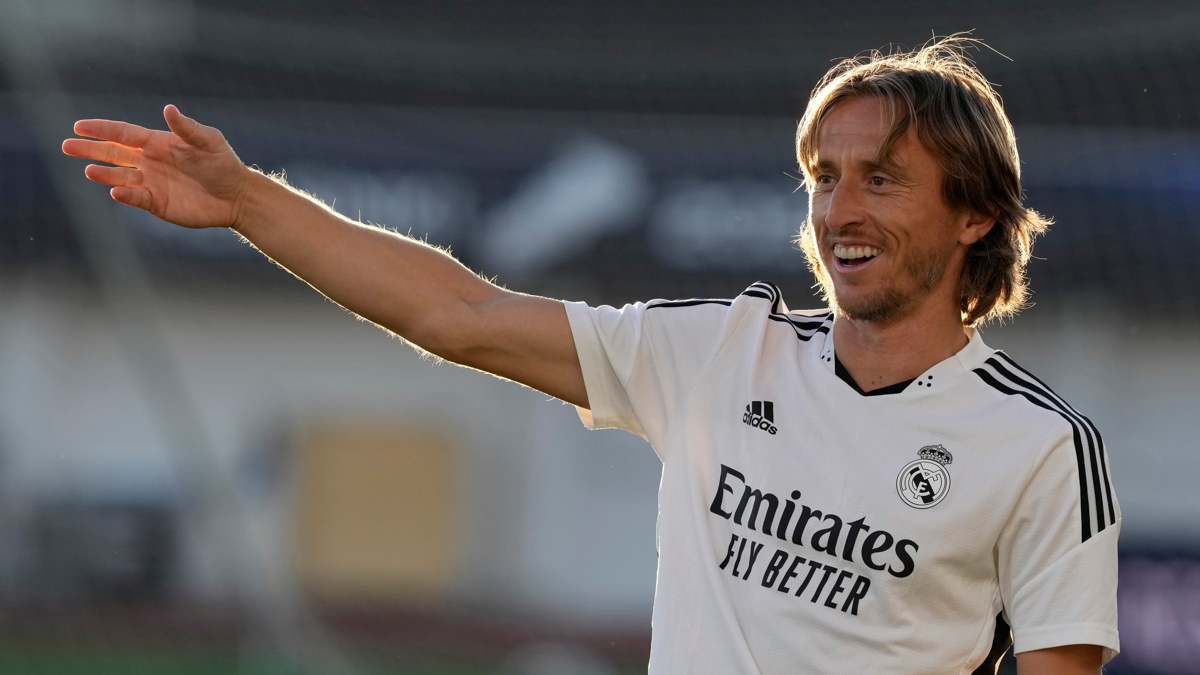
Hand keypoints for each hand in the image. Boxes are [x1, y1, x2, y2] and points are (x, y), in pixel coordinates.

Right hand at [62, 105, 251, 228]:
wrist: (236, 196)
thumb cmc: (223, 164)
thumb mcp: (209, 141)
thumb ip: (188, 129)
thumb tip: (168, 109)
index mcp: (158, 143)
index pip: (123, 133)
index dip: (101, 129)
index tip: (79, 126)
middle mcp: (149, 162)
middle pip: (113, 153)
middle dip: (90, 149)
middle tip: (66, 146)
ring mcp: (151, 183)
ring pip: (120, 177)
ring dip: (104, 174)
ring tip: (89, 171)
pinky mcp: (157, 203)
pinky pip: (136, 198)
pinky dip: (125, 196)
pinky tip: (116, 192)